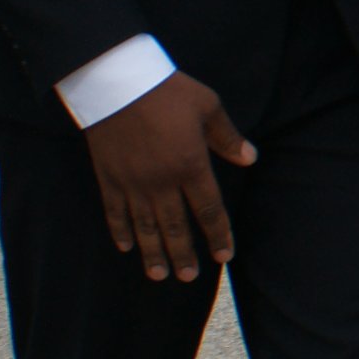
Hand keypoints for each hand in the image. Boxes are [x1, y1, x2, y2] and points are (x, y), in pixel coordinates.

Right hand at [82, 72, 253, 281]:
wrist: (116, 81)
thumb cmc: (167, 90)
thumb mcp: (208, 106)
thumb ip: (228, 137)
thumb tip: (251, 159)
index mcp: (191, 165)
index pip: (209, 210)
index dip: (218, 234)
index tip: (223, 256)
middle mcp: (161, 181)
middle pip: (175, 227)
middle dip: (184, 254)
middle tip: (189, 277)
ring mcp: (132, 182)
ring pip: (145, 227)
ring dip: (153, 253)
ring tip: (160, 275)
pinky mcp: (108, 177)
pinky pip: (115, 212)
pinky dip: (120, 231)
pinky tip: (126, 247)